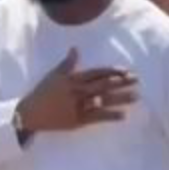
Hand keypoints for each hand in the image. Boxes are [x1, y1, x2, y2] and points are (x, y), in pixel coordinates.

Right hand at [16, 48, 136, 133]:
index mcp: (73, 78)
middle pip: (103, 85)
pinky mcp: (78, 121)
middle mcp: (77, 91)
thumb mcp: (54, 74)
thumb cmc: (43, 92)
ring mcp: (78, 106)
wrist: (31, 113)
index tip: (126, 70)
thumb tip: (76, 48)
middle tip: (137, 80)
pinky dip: (110, 116)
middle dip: (121, 82)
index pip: (96, 73)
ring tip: (135, 96)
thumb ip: (67, 63)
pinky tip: (123, 115)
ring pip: (103, 101)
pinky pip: (97, 118)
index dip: (112, 71)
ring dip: (120, 98)